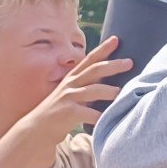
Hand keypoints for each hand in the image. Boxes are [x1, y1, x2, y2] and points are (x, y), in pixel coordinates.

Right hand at [13, 37, 132, 152]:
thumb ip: (86, 85)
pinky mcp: (68, 113)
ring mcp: (68, 98)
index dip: (103, 49)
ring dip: (109, 91)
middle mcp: (70, 84)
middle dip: (113, 65)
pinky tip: (110, 118)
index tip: (116, 39)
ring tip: (122, 92)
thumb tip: (107, 78)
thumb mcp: (71, 93)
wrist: (37, 128)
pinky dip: (100, 116)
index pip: (90, 60)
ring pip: (93, 91)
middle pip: (94, 71)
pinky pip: (88, 114)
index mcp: (73, 78)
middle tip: (129, 62)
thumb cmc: (59, 111)